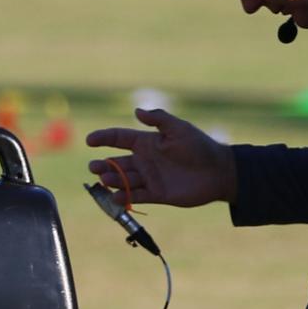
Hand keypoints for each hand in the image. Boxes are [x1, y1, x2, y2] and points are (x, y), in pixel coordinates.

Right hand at [86, 107, 236, 209]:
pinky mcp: (157, 194)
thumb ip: (158, 120)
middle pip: (117, 162)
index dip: (103, 138)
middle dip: (103, 165)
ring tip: (105, 179)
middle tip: (94, 167)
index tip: (90, 141)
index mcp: (147, 142)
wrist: (218, 172)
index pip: (119, 138)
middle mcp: (145, 160)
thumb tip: (136, 111)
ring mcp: (150, 178)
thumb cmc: (199, 146)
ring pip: (124, 180)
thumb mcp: (179, 128)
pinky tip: (116, 197)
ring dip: (113, 180)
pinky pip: (136, 196)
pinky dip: (125, 197)